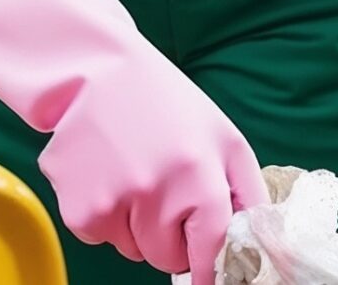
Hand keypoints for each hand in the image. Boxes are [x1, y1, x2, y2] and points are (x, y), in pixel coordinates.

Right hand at [0, 0, 265, 281]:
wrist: (93, 72)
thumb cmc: (166, 104)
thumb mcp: (223, 138)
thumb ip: (248, 194)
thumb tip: (260, 246)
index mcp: (199, 176)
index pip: (213, 250)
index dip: (211, 265)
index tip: (209, 273)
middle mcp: (155, 194)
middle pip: (169, 258)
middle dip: (173, 238)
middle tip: (167, 195)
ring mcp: (112, 205)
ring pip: (134, 251)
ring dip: (138, 227)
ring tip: (136, 175)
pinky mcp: (77, 211)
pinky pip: (102, 238)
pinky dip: (106, 217)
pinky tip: (108, 174)